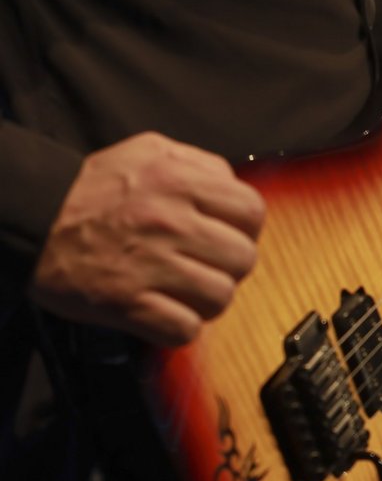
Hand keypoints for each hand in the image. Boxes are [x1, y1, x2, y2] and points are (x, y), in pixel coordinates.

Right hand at [29, 132, 264, 346]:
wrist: (31, 219)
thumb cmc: (93, 188)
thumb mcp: (148, 152)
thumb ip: (199, 163)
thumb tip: (234, 185)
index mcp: (179, 181)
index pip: (252, 212)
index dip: (246, 227)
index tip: (229, 233)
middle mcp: (169, 222)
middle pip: (243, 258)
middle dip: (230, 266)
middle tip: (206, 264)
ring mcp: (149, 265)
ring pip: (220, 296)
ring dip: (208, 298)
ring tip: (186, 289)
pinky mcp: (126, 304)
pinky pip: (184, 329)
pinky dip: (180, 326)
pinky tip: (166, 311)